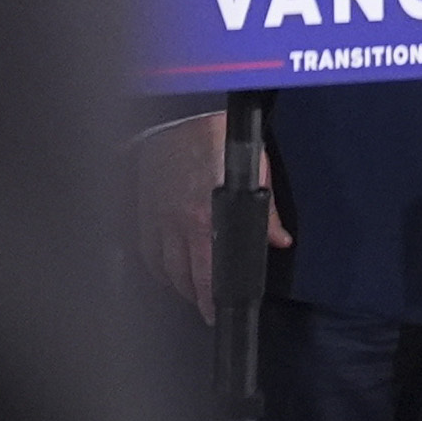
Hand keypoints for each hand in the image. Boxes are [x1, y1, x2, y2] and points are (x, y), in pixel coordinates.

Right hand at [133, 111, 286, 319]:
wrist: (183, 104)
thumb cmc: (220, 134)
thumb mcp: (256, 170)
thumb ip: (268, 210)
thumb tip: (278, 240)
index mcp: (204, 221)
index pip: (206, 279)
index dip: (209, 304)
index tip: (213, 316)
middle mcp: (177, 224)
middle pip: (182, 278)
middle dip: (194, 297)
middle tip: (203, 306)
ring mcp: (156, 214)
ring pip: (161, 266)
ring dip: (175, 283)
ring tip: (187, 290)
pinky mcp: (143, 202)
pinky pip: (144, 245)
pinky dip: (154, 261)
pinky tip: (163, 266)